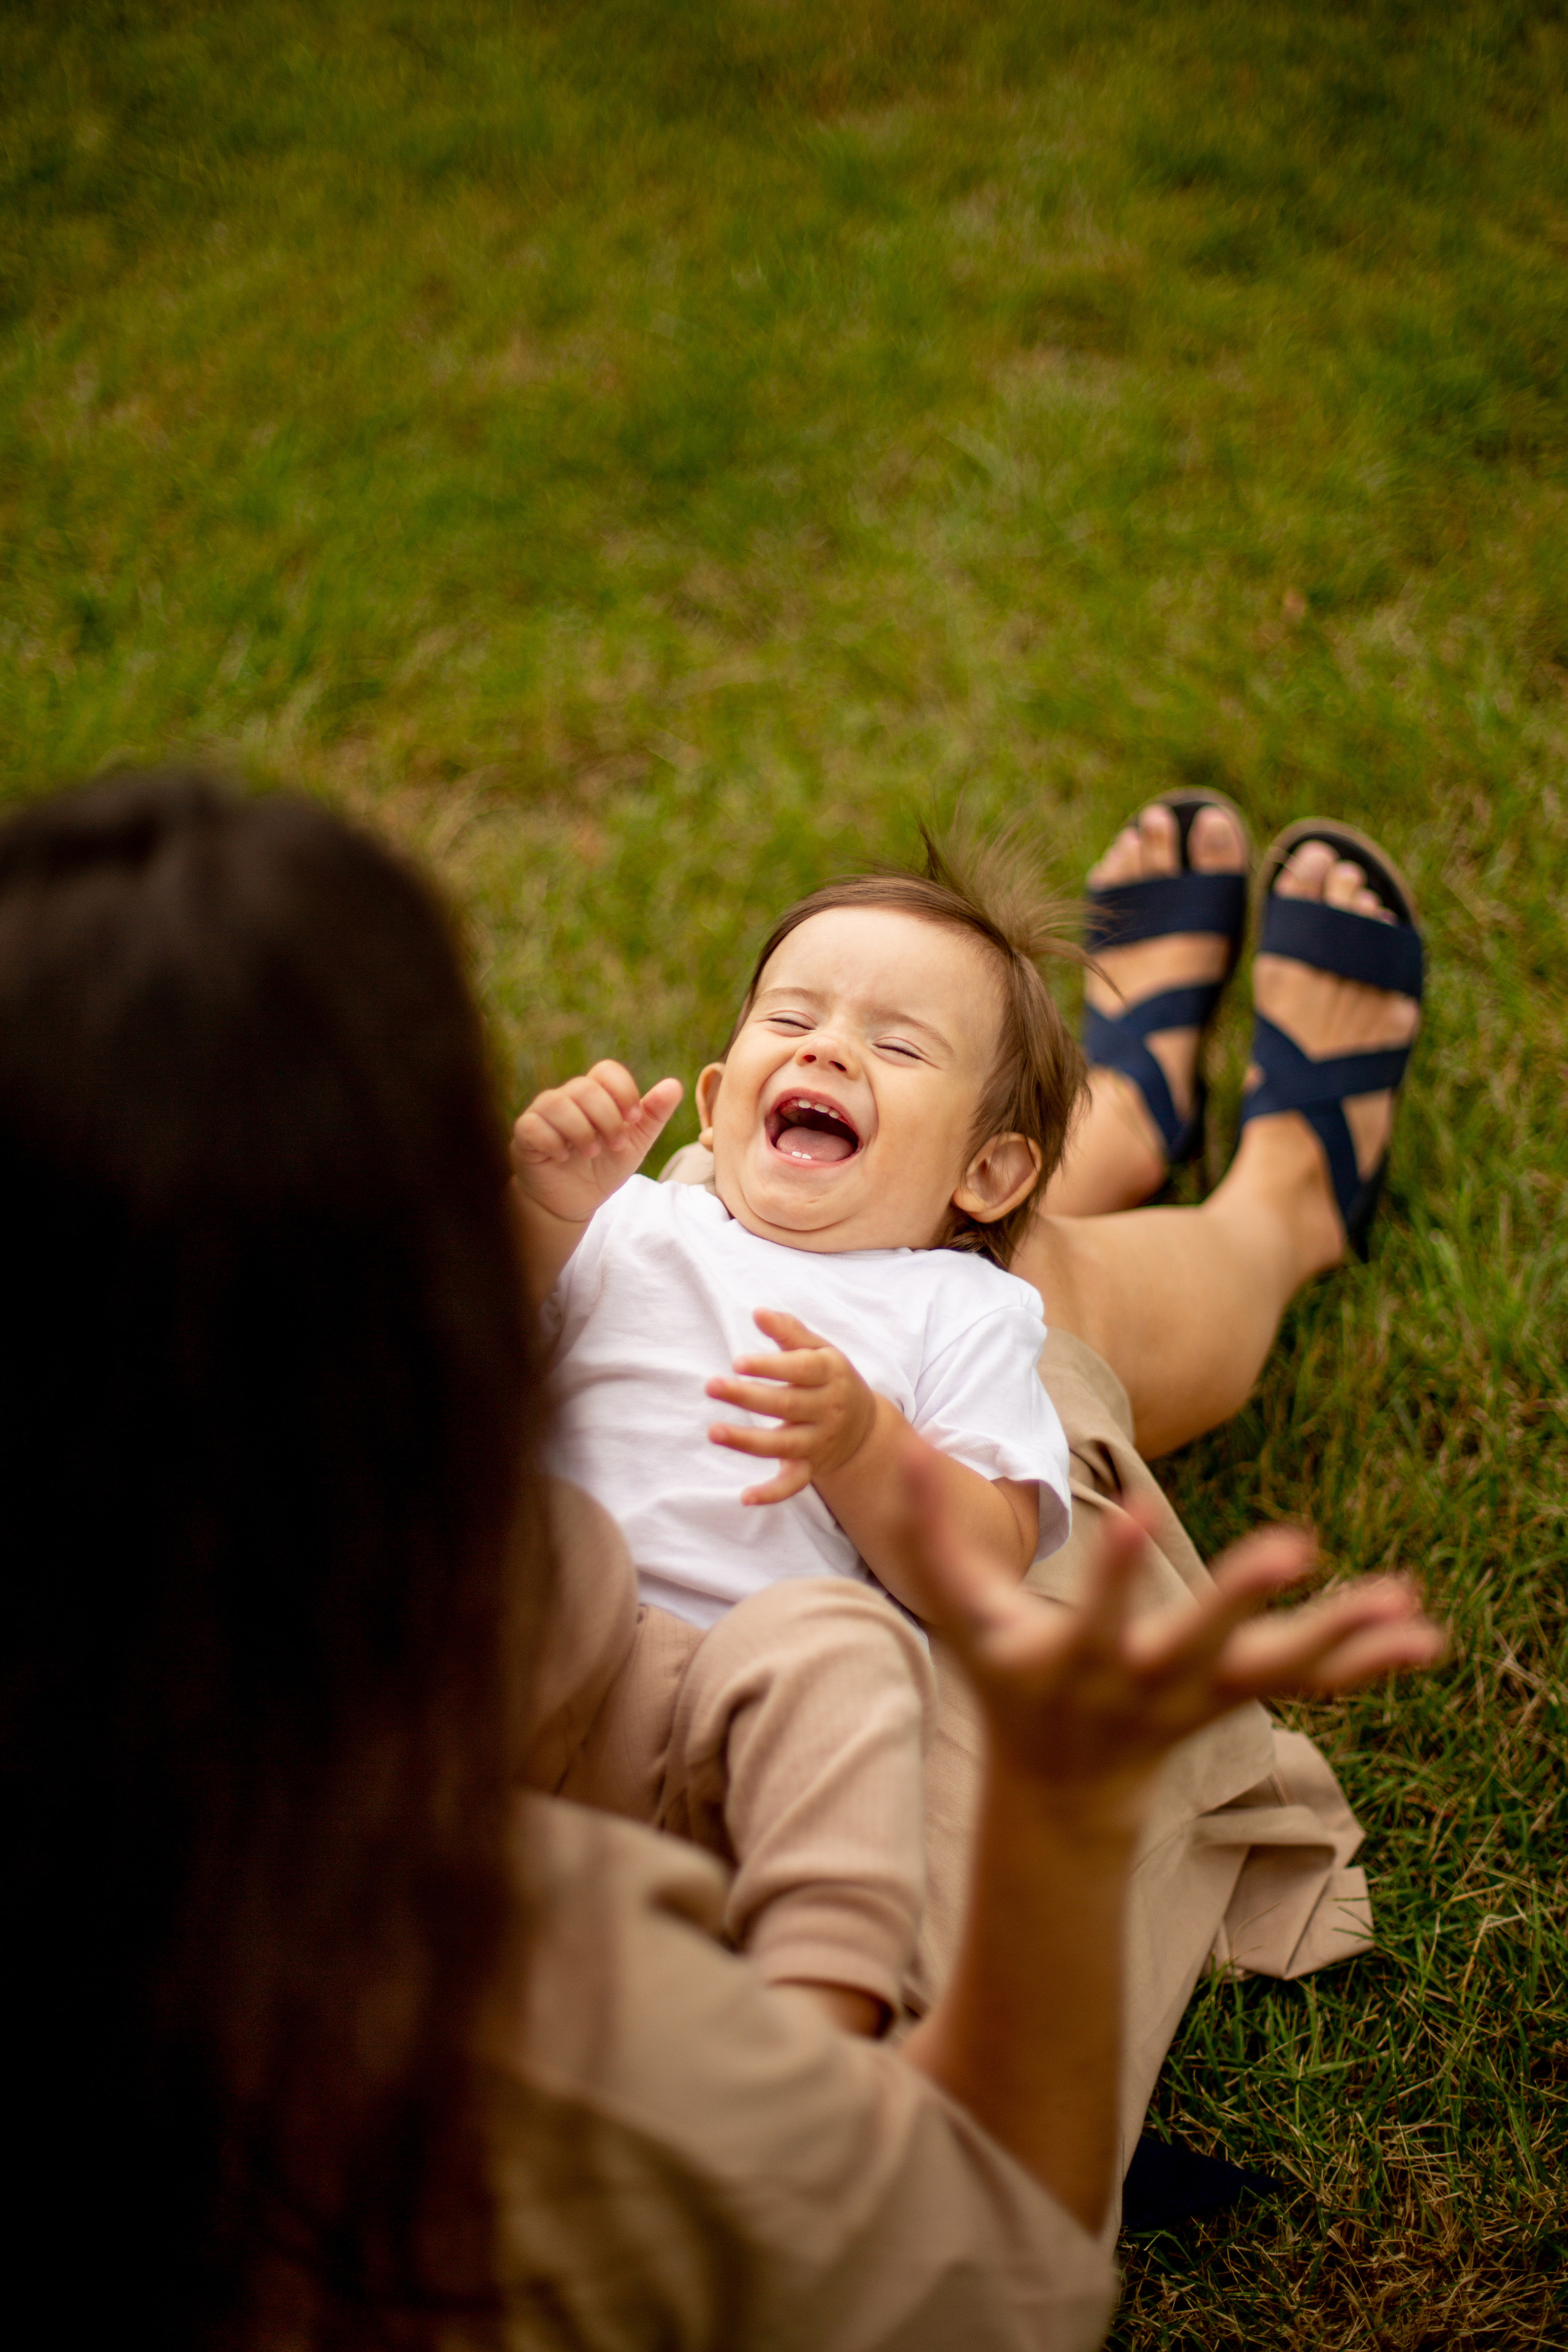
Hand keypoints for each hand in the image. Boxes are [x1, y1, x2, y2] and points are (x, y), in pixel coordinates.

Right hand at [511, 1061, 682, 1230]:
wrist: (574, 1202)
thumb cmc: (603, 1167)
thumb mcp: (635, 1143)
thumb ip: (653, 1115)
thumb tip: (674, 1085)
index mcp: (595, 1095)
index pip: (606, 1071)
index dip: (623, 1090)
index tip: (634, 1118)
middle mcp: (567, 1098)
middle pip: (584, 1087)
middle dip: (606, 1118)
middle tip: (615, 1145)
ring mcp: (542, 1114)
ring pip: (557, 1103)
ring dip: (581, 1130)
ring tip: (592, 1153)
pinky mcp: (524, 1135)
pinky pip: (533, 1125)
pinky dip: (553, 1141)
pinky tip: (564, 1156)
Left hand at [706, 1308, 878, 1505]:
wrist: (865, 1425)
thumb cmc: (831, 1377)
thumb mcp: (820, 1350)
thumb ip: (789, 1332)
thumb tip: (758, 1312)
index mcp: (831, 1374)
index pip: (801, 1369)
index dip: (770, 1366)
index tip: (737, 1361)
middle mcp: (828, 1410)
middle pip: (786, 1405)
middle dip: (748, 1397)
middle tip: (712, 1385)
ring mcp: (819, 1441)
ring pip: (783, 1444)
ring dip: (747, 1441)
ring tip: (714, 1431)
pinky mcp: (811, 1467)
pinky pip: (793, 1484)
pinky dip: (771, 1493)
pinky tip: (745, 1497)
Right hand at [894, 1431, 1444, 1830]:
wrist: (1061, 1782)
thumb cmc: (1005, 1678)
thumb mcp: (964, 1619)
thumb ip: (934, 1538)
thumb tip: (904, 1451)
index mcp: (1075, 1661)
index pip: (1095, 1615)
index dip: (1113, 1570)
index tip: (1138, 1511)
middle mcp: (1144, 1685)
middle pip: (1202, 1644)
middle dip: (1243, 1596)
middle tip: (1296, 1544)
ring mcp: (1200, 1697)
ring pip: (1277, 1670)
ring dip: (1342, 1637)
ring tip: (1406, 1601)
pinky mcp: (1239, 1698)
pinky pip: (1310, 1682)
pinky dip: (1365, 1661)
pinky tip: (1426, 1636)